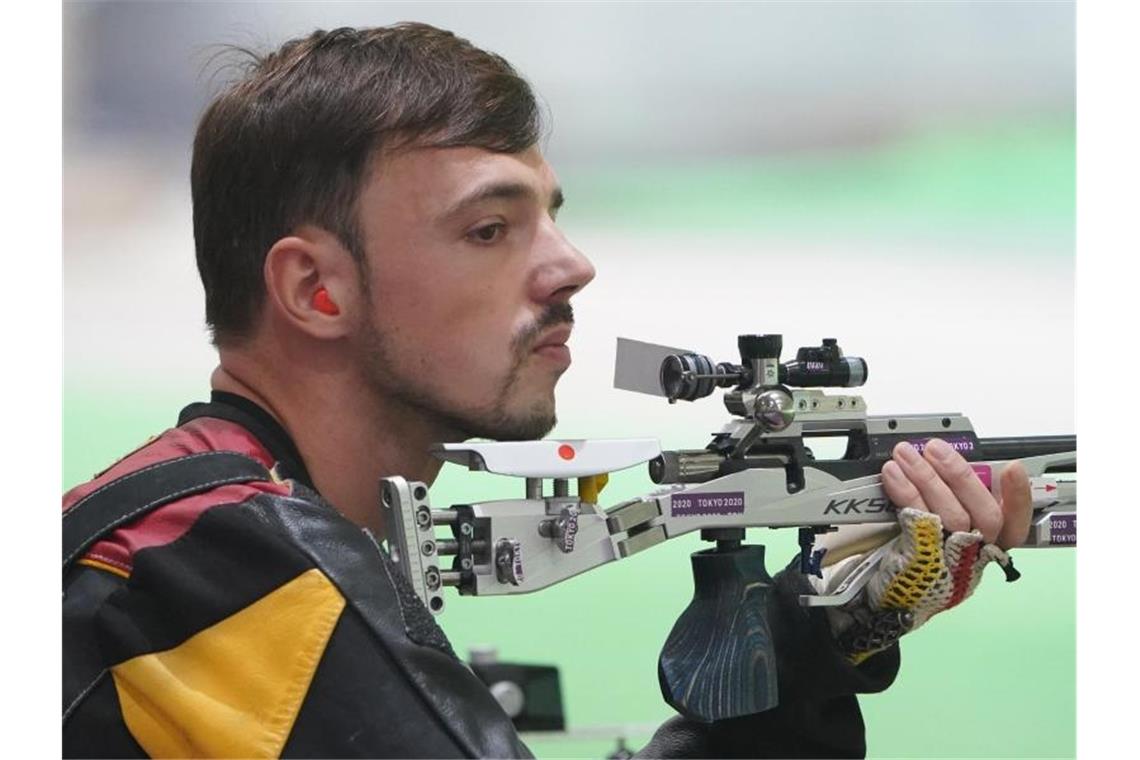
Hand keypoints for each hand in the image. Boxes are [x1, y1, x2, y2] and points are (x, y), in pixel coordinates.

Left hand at [880, 438, 1031, 548]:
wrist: (884, 589)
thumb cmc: (917, 550)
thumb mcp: (942, 523)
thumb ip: (952, 498)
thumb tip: (943, 459)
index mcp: (987, 545)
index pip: (1015, 525)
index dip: (1019, 497)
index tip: (1013, 468)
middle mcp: (974, 554)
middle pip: (985, 517)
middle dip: (960, 475)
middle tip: (935, 448)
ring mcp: (950, 561)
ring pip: (950, 517)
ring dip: (926, 477)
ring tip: (905, 453)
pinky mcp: (920, 562)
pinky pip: (916, 524)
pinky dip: (905, 493)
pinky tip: (893, 474)